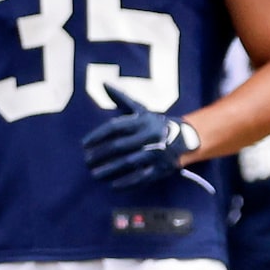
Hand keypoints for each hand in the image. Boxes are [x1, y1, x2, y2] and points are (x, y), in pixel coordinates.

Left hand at [80, 92, 201, 187]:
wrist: (186, 138)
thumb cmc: (155, 123)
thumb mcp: (141, 109)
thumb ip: (121, 98)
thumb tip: (103, 84)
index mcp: (142, 121)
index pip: (115, 127)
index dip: (98, 135)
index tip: (83, 144)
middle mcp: (149, 136)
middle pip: (120, 145)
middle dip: (101, 154)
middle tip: (86, 161)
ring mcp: (156, 153)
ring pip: (129, 162)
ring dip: (110, 169)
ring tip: (94, 174)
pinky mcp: (161, 168)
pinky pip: (142, 177)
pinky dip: (127, 182)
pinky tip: (113, 185)